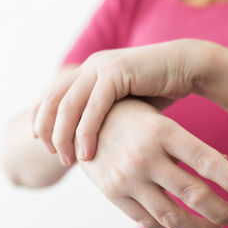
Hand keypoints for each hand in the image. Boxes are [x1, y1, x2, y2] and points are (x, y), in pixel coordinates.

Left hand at [33, 39, 212, 164]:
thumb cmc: (156, 91)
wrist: (185, 68)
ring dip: (64, 136)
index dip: (42, 120)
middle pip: (53, 100)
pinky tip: (87, 153)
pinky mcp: (116, 72)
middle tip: (54, 155)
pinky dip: (86, 132)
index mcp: (88, 72)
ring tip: (67, 160)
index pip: (52, 96)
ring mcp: (101, 67)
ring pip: (69, 105)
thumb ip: (103, 118)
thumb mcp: (123, 106)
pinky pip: (94, 106)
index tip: (45, 145)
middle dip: (48, 130)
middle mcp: (90, 66)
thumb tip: (88, 143)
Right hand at [78, 98, 227, 227]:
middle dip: (223, 211)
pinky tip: (180, 222)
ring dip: (199, 227)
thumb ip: (187, 146)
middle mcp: (144, 156)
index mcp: (161, 130)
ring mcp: (126, 178)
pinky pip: (147, 220)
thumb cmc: (129, 117)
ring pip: (171, 216)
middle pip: (193, 194)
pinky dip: (168, 226)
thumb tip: (225, 161)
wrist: (81, 121)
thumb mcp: (158, 119)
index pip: (206, 160)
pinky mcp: (113, 193)